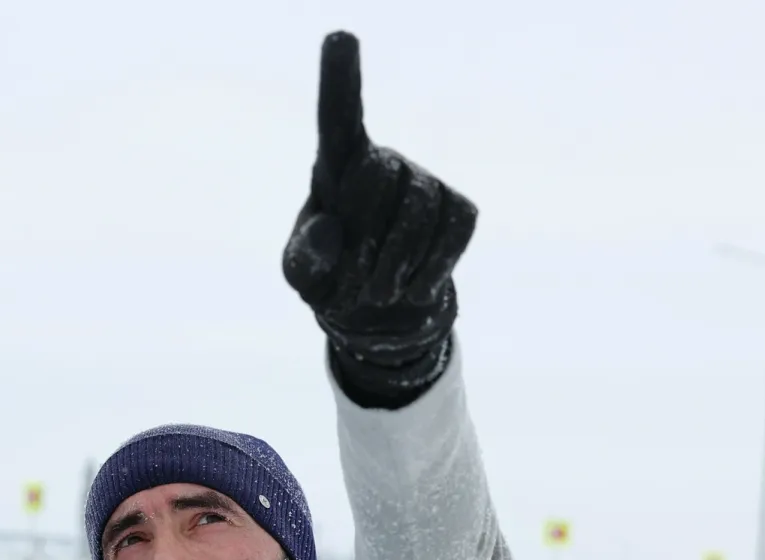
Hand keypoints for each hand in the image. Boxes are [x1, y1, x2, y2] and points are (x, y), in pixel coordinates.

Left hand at [281, 31, 476, 374]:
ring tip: (378, 295)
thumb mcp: (306, 277)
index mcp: (337, 169)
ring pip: (418, 214)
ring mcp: (425, 182)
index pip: (339, 117)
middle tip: (355, 286)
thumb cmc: (334, 282)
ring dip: (394, 267)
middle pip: (379, 180)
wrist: (382, 317)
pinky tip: (413, 290)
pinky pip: (453, 232)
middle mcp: (384, 162)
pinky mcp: (458, 208)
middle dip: (365, 242)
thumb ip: (307, 257)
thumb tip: (329, 229)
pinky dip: (431, 269)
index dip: (340, 78)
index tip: (340, 37)